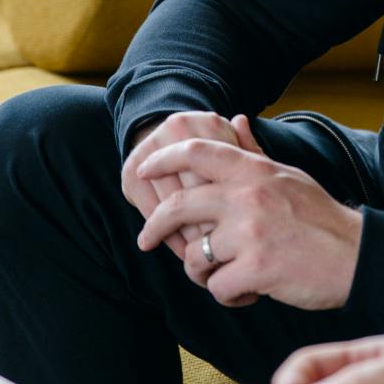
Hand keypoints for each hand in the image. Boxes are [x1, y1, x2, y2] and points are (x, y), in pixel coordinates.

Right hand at [121, 111, 263, 258]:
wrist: (170, 149)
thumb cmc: (216, 161)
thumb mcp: (237, 157)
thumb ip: (251, 156)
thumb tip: (251, 144)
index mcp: (211, 124)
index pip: (226, 172)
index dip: (236, 206)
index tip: (247, 235)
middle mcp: (178, 130)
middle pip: (199, 188)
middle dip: (213, 225)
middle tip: (228, 254)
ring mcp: (151, 149)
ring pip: (174, 203)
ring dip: (190, 237)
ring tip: (208, 259)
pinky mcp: (131, 172)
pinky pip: (152, 211)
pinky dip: (169, 237)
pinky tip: (185, 252)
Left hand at [135, 132, 362, 309]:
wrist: (357, 254)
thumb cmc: (320, 216)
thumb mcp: (287, 175)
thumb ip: (254, 151)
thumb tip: (235, 119)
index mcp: (254, 171)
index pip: (197, 151)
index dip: (163, 158)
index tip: (144, 169)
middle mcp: (248, 195)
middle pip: (179, 205)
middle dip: (155, 225)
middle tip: (146, 240)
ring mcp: (251, 232)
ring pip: (194, 255)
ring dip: (201, 272)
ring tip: (222, 276)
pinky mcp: (257, 268)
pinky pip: (217, 286)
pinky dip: (227, 295)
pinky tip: (246, 293)